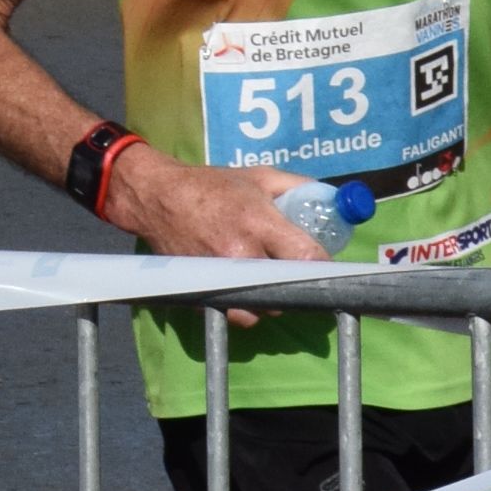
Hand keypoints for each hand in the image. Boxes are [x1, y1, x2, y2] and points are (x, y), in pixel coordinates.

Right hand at [101, 145, 322, 321]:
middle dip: (297, 285)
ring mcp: (220, 277)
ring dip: (271, 299)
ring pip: (263, 309)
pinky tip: (245, 287)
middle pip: (288, 290)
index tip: (326, 266)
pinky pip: (236, 313)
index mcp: (259, 224)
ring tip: (268, 280)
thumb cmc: (212, 186)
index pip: (307, 259)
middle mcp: (241, 255)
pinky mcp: (203, 291)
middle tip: (295, 273)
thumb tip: (333, 200)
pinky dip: (245, 307)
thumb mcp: (259, 177)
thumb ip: (298, 187)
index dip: (323, 266)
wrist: (158, 198)